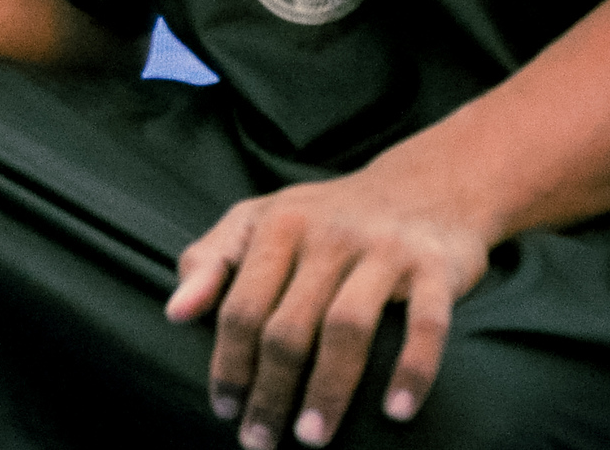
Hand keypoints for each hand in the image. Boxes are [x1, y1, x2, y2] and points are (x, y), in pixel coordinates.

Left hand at [165, 165, 492, 448]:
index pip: (241, 305)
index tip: (223, 409)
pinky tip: (395, 413)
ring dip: (328, 390)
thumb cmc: (326, 216)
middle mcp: (328, 235)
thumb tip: (174, 313)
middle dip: (270, 390)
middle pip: (288, 325)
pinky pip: (425, 325)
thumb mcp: (258, 220)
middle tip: (260, 442)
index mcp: (278, 225)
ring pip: (346, 328)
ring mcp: (383, 250)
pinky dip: (412, 370)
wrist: (426, 185)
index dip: (228, 362)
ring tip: (311, 438)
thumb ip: (210, 261)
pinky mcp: (436, 267)